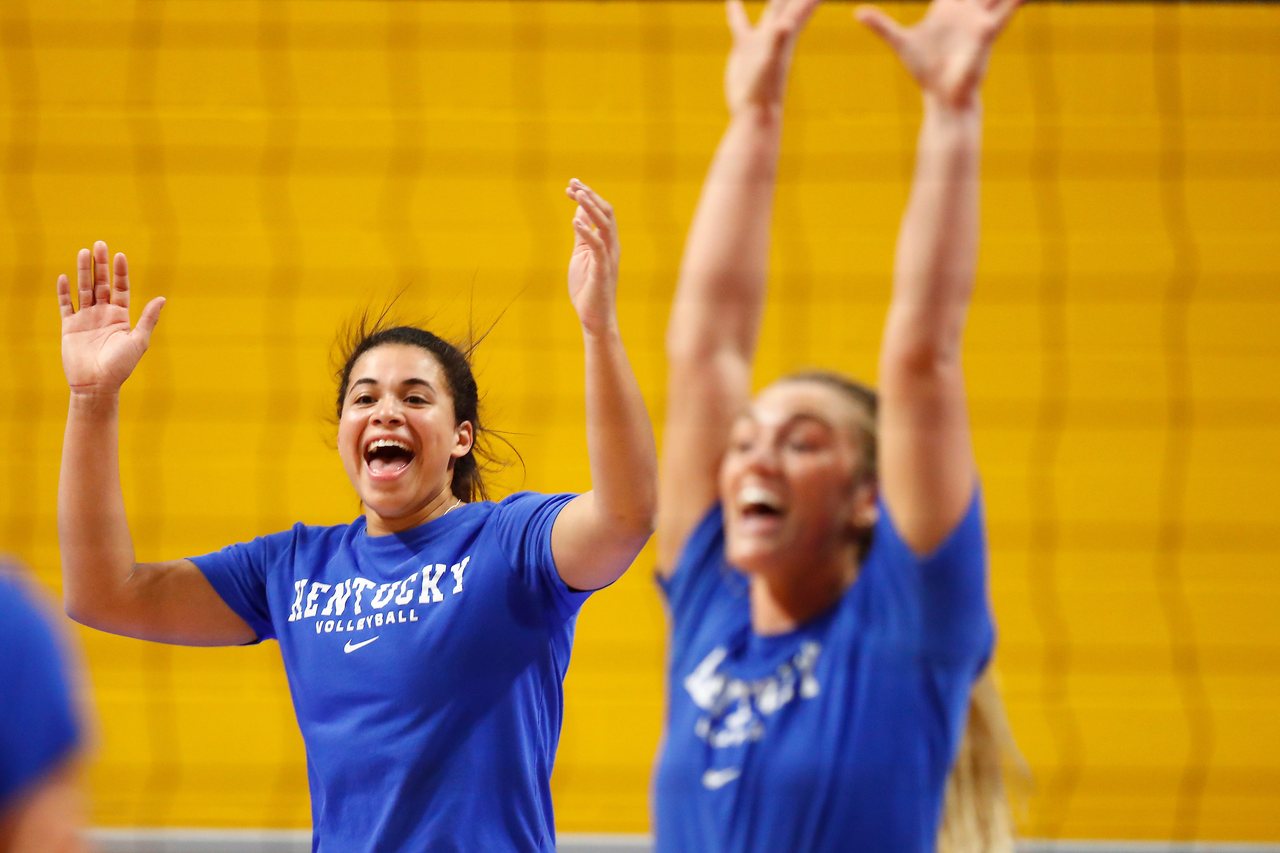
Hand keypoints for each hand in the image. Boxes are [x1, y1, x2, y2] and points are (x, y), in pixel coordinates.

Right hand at [57, 241, 164, 395]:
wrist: (97, 385)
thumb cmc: (121, 366)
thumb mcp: (138, 341)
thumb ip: (148, 319)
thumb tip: (161, 298)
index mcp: (121, 316)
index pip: (121, 288)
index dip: (120, 272)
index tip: (120, 255)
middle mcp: (103, 314)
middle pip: (101, 284)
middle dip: (100, 265)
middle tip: (99, 244)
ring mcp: (86, 319)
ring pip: (84, 289)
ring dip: (82, 271)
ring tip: (83, 252)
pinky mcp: (70, 327)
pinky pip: (66, 305)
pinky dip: (64, 292)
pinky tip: (64, 277)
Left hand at [564, 180, 620, 335]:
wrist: (594, 318)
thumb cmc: (587, 289)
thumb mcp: (581, 256)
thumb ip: (582, 236)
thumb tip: (579, 216)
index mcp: (607, 243)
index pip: (601, 213)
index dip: (588, 197)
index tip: (571, 185)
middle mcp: (612, 247)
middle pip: (606, 213)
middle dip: (590, 196)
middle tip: (573, 183)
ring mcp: (609, 258)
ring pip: (605, 225)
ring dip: (591, 207)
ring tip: (577, 193)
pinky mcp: (603, 270)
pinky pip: (598, 246)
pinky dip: (587, 231)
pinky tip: (575, 220)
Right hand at [724, 0, 822, 116]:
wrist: (754, 112)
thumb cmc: (764, 90)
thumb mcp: (771, 61)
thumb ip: (778, 41)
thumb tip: (784, 25)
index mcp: (787, 29)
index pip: (804, 2)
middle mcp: (779, 29)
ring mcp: (762, 36)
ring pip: (769, 4)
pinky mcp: (745, 45)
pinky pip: (740, 20)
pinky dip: (736, 8)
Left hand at [856, 0, 1021, 108]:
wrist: (942, 97)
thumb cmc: (925, 70)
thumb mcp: (901, 42)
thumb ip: (882, 25)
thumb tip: (858, 12)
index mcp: (946, 6)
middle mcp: (965, 8)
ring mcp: (978, 18)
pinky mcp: (986, 32)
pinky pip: (1006, 10)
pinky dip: (1017, 1)